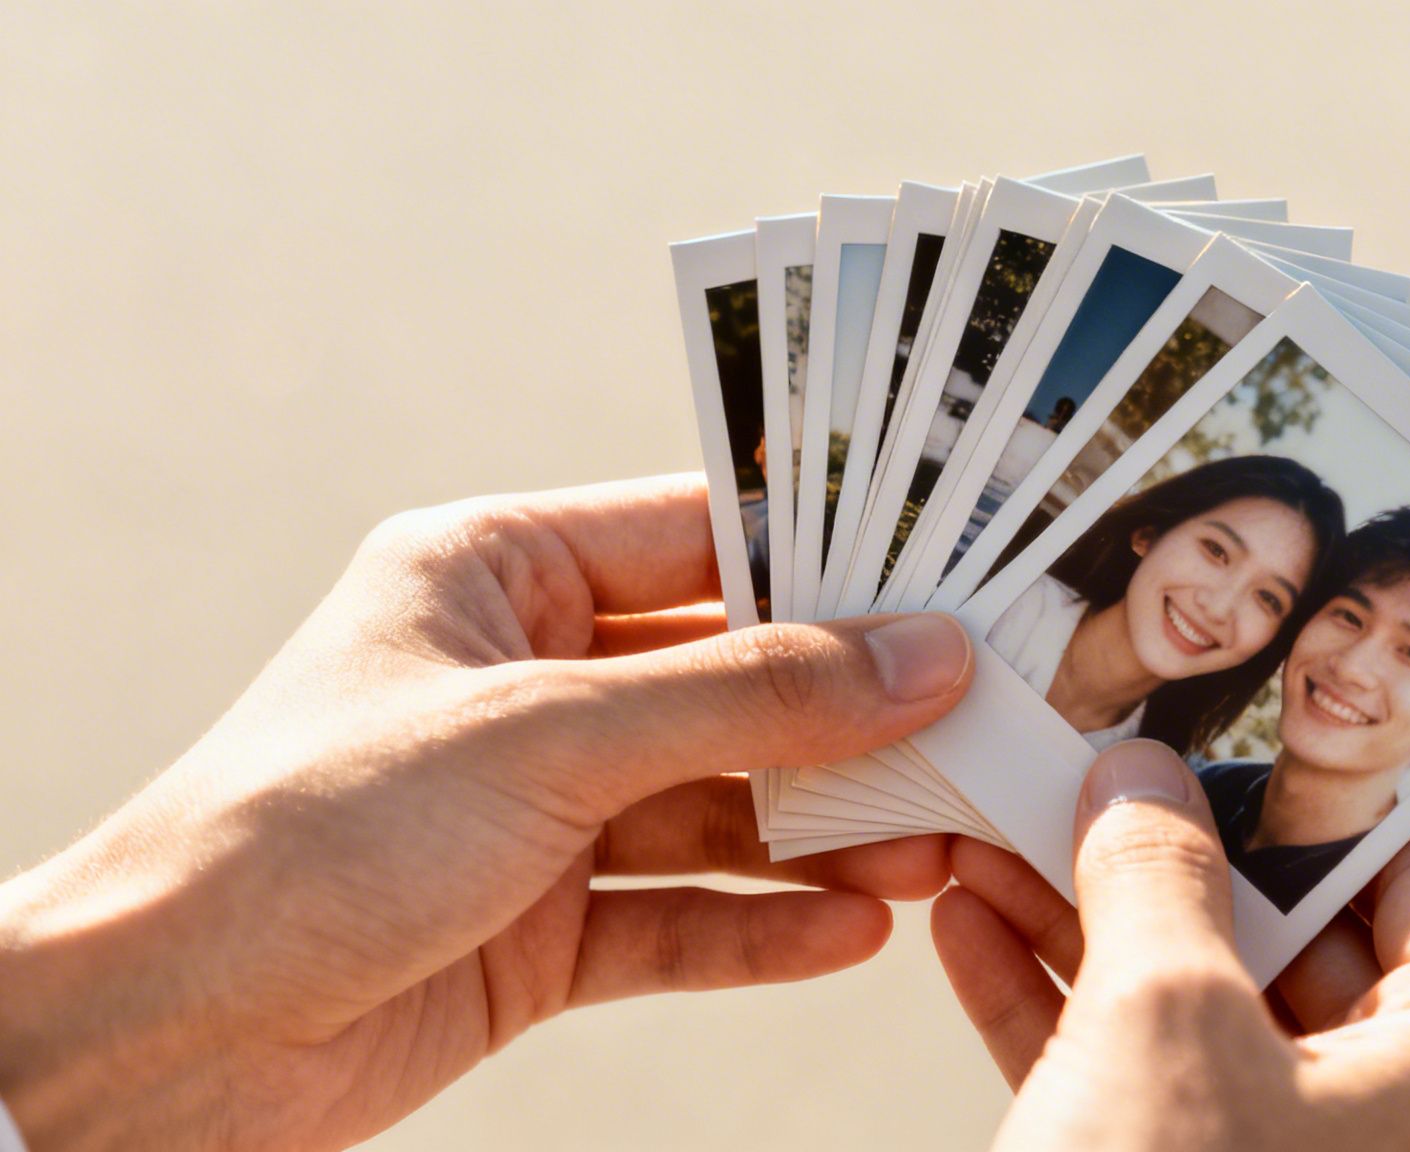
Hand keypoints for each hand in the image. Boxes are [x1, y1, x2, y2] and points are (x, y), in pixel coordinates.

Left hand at [0, 474, 972, 1150]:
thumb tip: (916, 655)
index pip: (699, 539)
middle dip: (845, 716)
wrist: (163, 1036)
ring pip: (718, 805)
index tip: (949, 578)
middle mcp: (525, 685)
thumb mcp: (546, 736)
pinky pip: (678, 914)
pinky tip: (850, 930)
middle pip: (729, 683)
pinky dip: (760, 925)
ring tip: (934, 842)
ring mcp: (536, 811)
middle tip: (972, 725)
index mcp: (495, 577)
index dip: (827, 559)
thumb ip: (746, 698)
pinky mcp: (538, 927)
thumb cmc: (305, 833)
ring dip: (823, 830)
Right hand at [931, 740, 1409, 1150]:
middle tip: (1086, 764)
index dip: (1325, 788)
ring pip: (1200, 1000)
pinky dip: (1056, 1002)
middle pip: (1293, 927)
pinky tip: (970, 925)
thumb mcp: (1163, 1018)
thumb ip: (1156, 874)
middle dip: (1169, 845)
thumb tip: (1140, 779)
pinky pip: (1139, 1077)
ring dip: (1089, 913)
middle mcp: (1407, 1113)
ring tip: (999, 825)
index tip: (1228, 724)